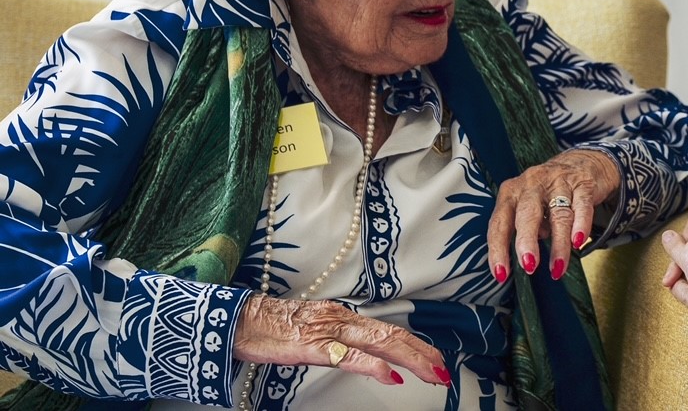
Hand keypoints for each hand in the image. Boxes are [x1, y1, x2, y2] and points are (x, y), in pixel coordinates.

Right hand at [233, 296, 448, 386]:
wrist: (240, 320)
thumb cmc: (275, 328)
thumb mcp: (316, 332)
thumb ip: (342, 341)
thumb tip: (368, 355)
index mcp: (345, 317)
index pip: (390, 330)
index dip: (416, 345)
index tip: (436, 360)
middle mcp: (343, 319)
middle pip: (392, 335)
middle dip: (422, 354)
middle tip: (443, 370)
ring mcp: (329, 331)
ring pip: (379, 343)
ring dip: (409, 358)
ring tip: (430, 372)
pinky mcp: (312, 346)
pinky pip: (347, 356)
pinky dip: (371, 365)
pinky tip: (388, 375)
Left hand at [486, 148, 619, 281]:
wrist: (581, 162)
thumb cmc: (547, 192)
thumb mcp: (527, 205)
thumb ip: (522, 229)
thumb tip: (524, 261)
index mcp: (511, 192)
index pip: (500, 222)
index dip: (498, 248)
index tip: (500, 274)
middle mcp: (532, 184)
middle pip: (527, 213)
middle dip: (526, 240)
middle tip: (529, 266)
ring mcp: (558, 181)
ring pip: (558, 214)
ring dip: (558, 244)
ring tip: (557, 268)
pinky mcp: (583, 183)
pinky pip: (582, 205)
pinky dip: (580, 225)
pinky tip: (579, 242)